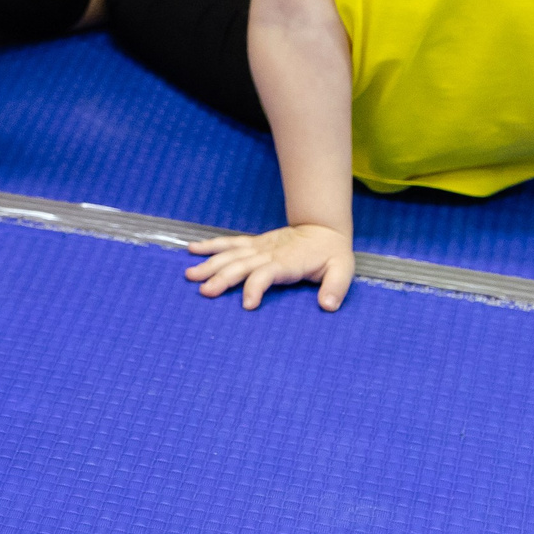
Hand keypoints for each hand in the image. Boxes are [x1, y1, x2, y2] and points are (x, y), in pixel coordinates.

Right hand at [186, 223, 353, 309]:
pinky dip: (210, 245)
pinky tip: (192, 249)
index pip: (266, 274)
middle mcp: (268, 253)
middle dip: (221, 278)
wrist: (323, 227)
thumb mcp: (343, 270)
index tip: (246, 304)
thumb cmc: (332, 253)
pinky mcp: (253, 243)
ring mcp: (258, 247)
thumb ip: (335, 288)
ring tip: (190, 274)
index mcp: (287, 262)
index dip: (255, 287)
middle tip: (204, 291)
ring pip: (230, 255)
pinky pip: (228, 243)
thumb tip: (327, 306)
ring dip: (209, 264)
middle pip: (240, 265)